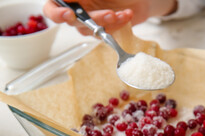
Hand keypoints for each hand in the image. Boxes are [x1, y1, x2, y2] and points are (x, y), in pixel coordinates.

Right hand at [43, 0, 176, 34]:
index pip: (52, 7)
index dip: (55, 13)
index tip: (69, 14)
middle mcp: (79, 8)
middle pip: (73, 21)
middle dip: (92, 19)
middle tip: (108, 13)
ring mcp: (91, 20)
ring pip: (90, 30)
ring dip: (106, 22)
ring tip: (119, 13)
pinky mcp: (104, 29)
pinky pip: (106, 33)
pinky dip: (118, 24)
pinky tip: (127, 14)